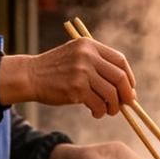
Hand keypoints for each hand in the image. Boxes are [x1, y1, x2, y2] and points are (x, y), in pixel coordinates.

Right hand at [0, 38, 135, 118]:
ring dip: (113, 107)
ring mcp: (82, 71)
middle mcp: (87, 56)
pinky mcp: (76, 88)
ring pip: (111, 93)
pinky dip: (100, 112)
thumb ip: (98, 65)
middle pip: (120, 77)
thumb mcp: (76, 57)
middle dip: (126, 95)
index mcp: (89, 45)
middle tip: (123, 105)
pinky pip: (98, 104)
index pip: (120, 60)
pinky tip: (95, 113)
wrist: (30, 76)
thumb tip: (126, 88)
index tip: (129, 90)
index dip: (129, 78)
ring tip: (107, 111)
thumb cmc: (55, 70)